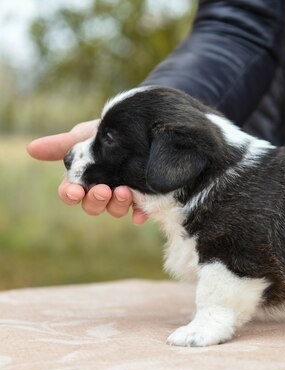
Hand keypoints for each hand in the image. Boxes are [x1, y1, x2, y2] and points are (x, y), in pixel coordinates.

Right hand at [27, 120, 148, 223]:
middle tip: (103, 190)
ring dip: (117, 205)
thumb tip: (31, 148)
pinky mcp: (143, 198)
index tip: (76, 192)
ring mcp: (121, 197)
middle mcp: (100, 192)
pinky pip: (141, 211)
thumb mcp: (84, 136)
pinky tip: (140, 215)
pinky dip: (139, 213)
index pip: (70, 193)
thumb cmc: (106, 134)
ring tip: (124, 191)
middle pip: (92, 206)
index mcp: (82, 180)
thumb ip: (61, 145)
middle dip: (96, 200)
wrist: (138, 129)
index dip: (70, 195)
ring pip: (114, 210)